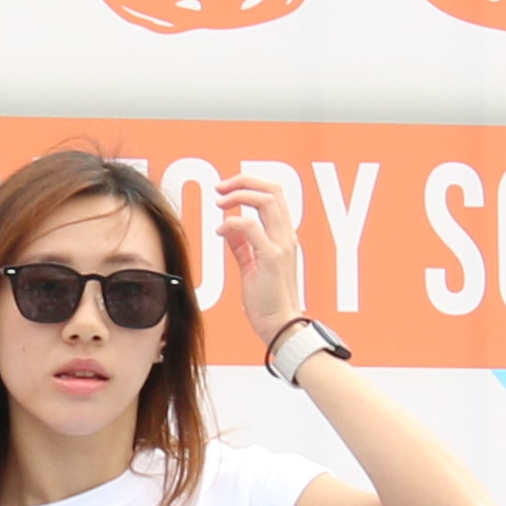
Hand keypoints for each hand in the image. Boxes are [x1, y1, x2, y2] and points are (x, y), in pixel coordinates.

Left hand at [219, 176, 306, 349]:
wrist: (280, 326)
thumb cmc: (267, 300)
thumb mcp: (252, 264)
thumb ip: (242, 243)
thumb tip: (228, 225)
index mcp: (284, 235)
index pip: (274, 194)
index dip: (250, 184)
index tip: (226, 190)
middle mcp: (286, 235)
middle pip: (273, 188)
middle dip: (243, 180)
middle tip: (219, 188)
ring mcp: (281, 245)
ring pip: (266, 200)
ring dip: (238, 195)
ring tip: (219, 202)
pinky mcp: (271, 258)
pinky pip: (250, 226)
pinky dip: (231, 222)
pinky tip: (219, 232)